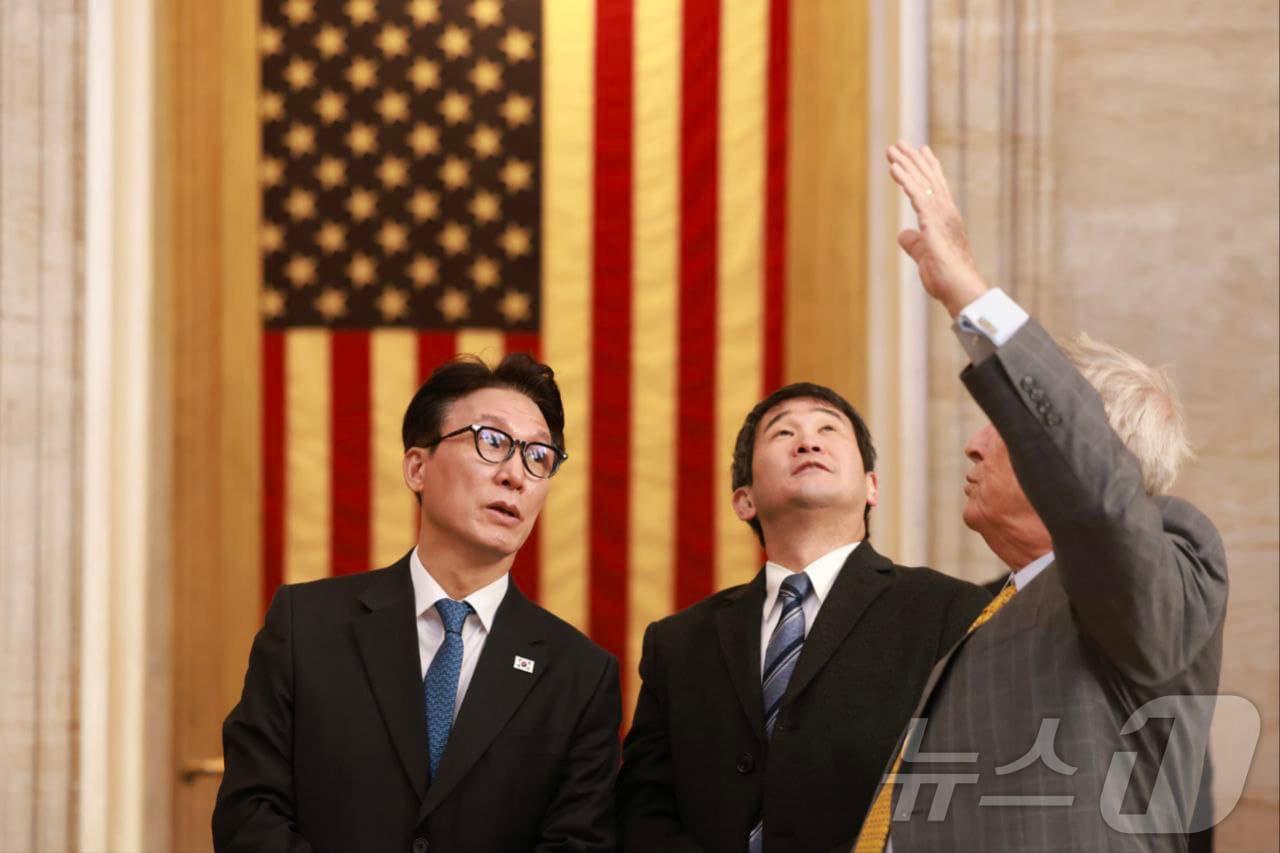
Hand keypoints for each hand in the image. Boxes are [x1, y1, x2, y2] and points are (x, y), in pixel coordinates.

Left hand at [886, 142, 988, 316]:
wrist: (959, 288)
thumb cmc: (946, 278)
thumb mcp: (925, 256)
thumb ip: (915, 243)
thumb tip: (903, 233)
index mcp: (946, 219)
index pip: (937, 187)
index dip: (928, 168)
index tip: (921, 152)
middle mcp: (946, 212)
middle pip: (928, 179)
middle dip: (913, 160)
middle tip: (899, 144)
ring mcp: (941, 215)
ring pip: (921, 182)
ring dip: (905, 164)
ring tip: (891, 149)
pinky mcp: (932, 221)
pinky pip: (916, 194)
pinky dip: (905, 179)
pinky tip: (894, 167)